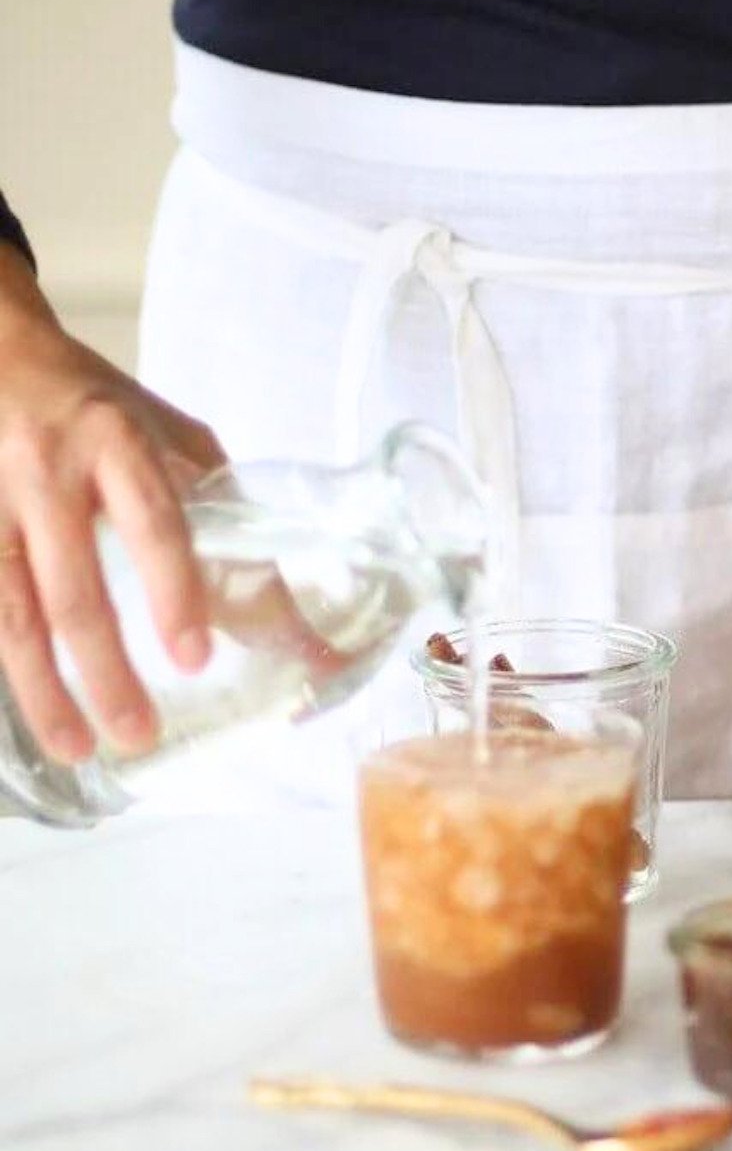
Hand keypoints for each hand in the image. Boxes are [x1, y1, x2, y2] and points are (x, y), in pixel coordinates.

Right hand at [0, 261, 223, 763]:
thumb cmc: (93, 403)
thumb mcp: (163, 431)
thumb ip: (217, 507)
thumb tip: (284, 611)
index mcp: (117, 441)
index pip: (152, 522)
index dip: (174, 590)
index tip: (195, 657)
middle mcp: (48, 471)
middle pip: (75, 589)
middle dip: (107, 673)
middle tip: (140, 735)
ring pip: (10, 613)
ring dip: (44, 691)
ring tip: (77, 747)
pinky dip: (3, 663)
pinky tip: (28, 710)